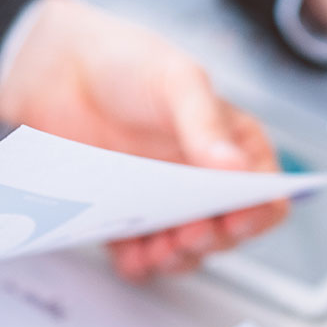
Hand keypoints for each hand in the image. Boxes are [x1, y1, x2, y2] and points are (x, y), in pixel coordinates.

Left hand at [0, 0, 289, 281]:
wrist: (62, 69)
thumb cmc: (130, 64)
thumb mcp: (178, 81)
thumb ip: (205, 125)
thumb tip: (237, 168)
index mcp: (232, 147)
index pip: (264, 193)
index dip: (256, 212)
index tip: (232, 219)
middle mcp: (203, 180)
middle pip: (225, 230)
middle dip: (210, 239)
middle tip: (188, 234)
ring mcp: (166, 203)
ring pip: (186, 251)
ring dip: (175, 258)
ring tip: (158, 250)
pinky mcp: (128, 218)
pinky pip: (139, 255)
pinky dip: (138, 263)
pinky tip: (131, 256)